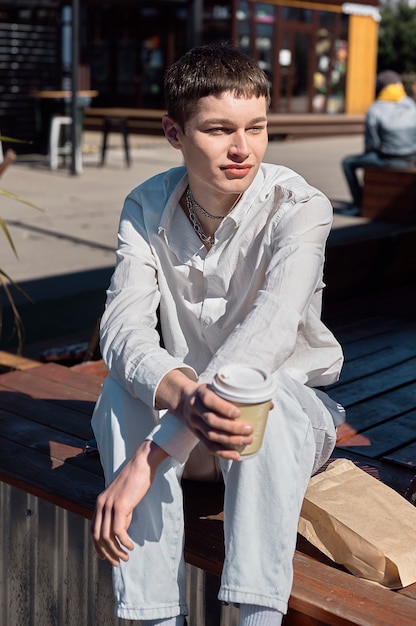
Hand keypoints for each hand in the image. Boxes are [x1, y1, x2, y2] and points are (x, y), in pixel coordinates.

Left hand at [91, 440, 167, 565]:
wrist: (142, 463)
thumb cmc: (136, 479)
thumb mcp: (124, 498)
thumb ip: (121, 513)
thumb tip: (121, 531)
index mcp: (100, 502)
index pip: (94, 530)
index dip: (98, 546)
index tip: (106, 557)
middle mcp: (101, 504)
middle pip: (98, 536)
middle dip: (107, 553)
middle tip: (117, 563)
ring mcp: (109, 505)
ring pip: (107, 536)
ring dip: (116, 551)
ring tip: (126, 557)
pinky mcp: (120, 505)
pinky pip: (118, 530)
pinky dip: (124, 542)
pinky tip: (131, 546)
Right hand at [157, 371, 252, 459]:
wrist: (183, 399)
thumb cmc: (208, 392)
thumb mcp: (218, 387)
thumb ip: (240, 395)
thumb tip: (269, 405)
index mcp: (201, 393)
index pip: (209, 400)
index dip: (223, 407)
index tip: (238, 413)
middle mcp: (195, 409)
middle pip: (211, 420)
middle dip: (231, 427)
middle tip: (249, 429)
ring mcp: (194, 423)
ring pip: (210, 435)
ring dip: (230, 440)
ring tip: (247, 440)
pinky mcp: (196, 435)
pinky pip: (208, 446)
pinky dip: (222, 453)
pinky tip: (236, 455)